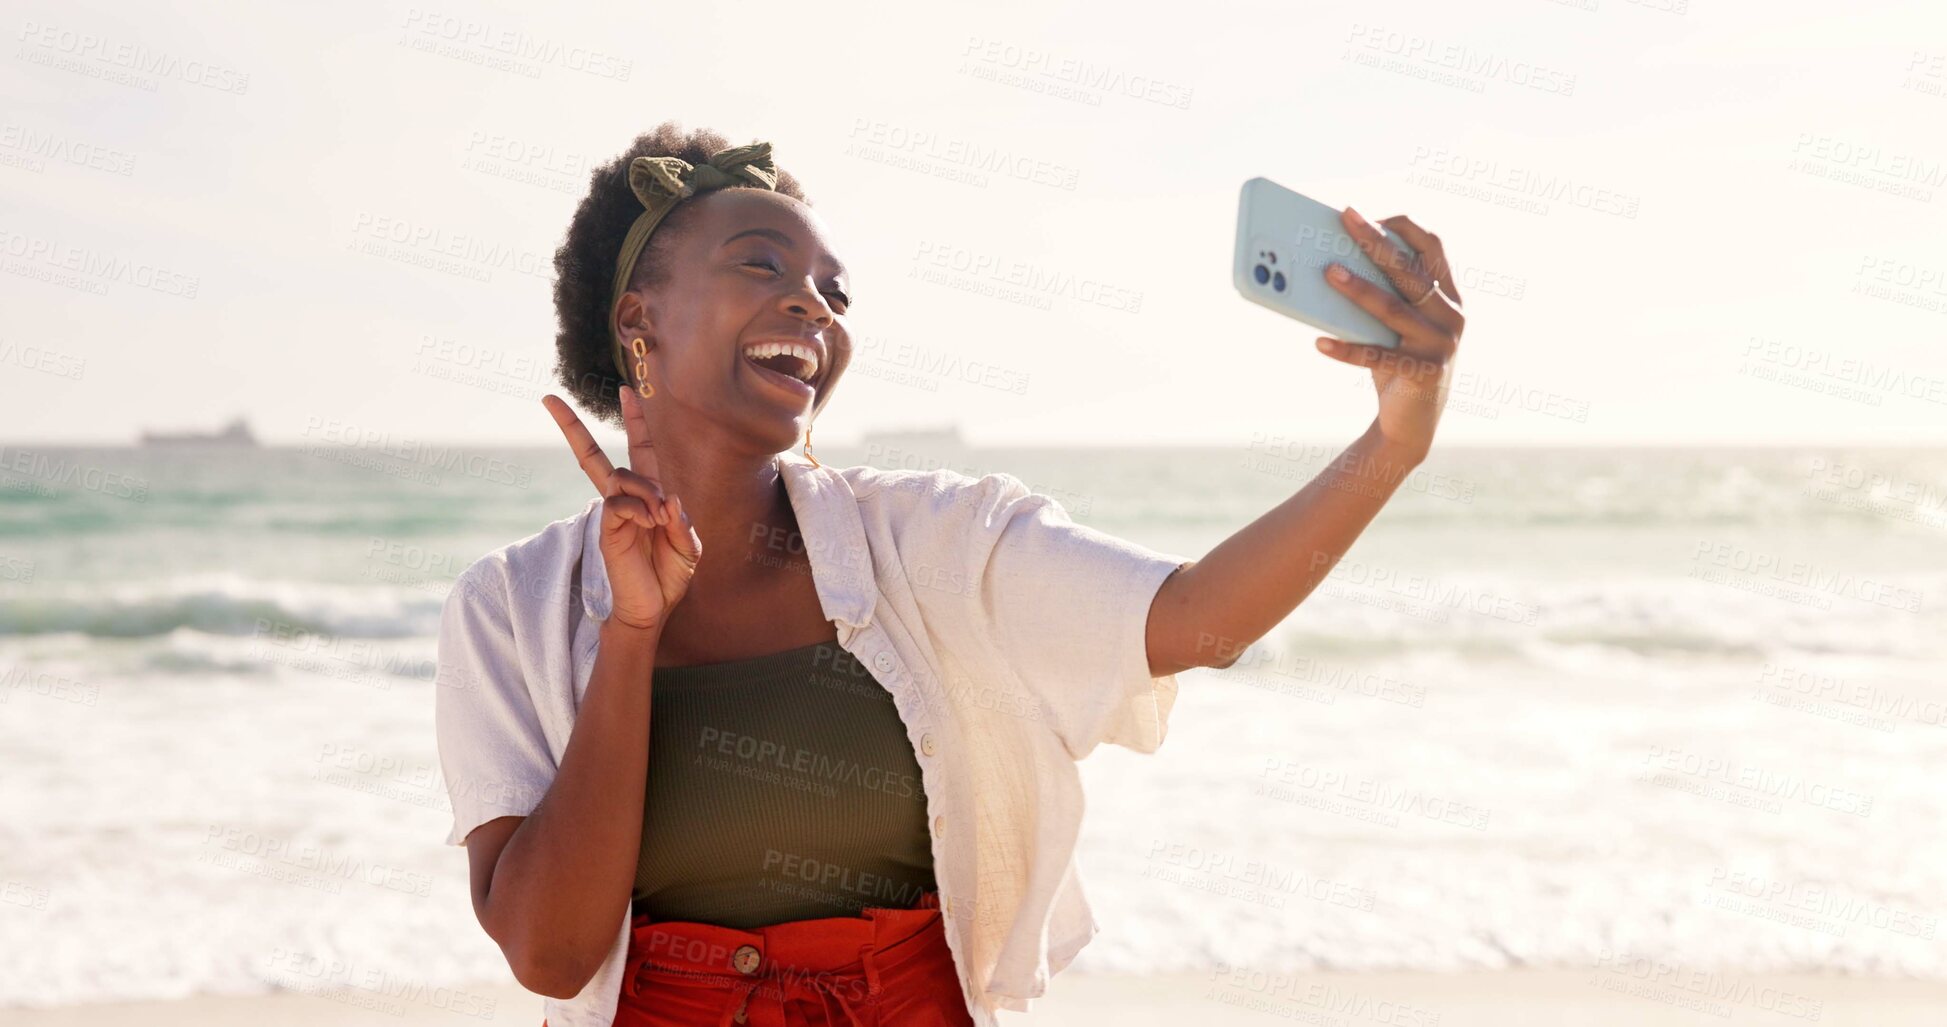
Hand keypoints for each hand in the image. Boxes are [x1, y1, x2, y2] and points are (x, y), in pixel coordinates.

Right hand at [541, 386, 701, 632]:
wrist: (653, 607)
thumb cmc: (670, 575)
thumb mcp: (689, 545)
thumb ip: (682, 521)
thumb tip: (667, 498)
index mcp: (648, 496)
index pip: (640, 450)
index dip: (635, 421)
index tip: (627, 390)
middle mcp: (625, 499)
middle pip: (593, 456)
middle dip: (571, 428)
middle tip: (548, 399)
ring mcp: (612, 513)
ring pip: (621, 477)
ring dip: (647, 492)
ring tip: (659, 518)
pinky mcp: (606, 528)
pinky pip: (618, 503)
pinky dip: (639, 510)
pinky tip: (650, 525)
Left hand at [1316, 209, 1464, 460]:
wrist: (1412, 426)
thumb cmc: (1396, 365)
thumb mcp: (1394, 327)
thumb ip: (1381, 297)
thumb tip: (1330, 263)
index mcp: (1448, 297)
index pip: (1433, 246)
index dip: (1403, 226)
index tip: (1371, 214)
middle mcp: (1452, 316)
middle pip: (1409, 269)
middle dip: (1375, 240)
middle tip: (1345, 217)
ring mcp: (1441, 345)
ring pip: (1393, 308)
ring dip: (1358, 288)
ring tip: (1327, 272)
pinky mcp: (1424, 373)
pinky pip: (1377, 357)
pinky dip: (1347, 349)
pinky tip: (1319, 343)